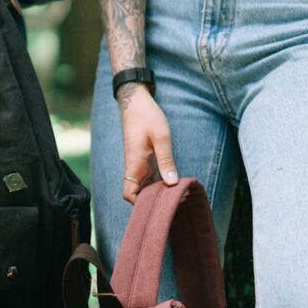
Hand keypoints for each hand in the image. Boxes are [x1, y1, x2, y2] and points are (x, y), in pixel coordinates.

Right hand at [118, 83, 178, 203]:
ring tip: (179, 193)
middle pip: (138, 194)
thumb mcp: (161, 137)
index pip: (129, 194)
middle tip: (178, 200)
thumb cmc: (147, 117)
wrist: (135, 102)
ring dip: (158, 191)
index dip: (140, 204)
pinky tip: (173, 182)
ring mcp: (137, 164)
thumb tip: (172, 183)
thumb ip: (166, 161)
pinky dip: (159, 182)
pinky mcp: (142, 159)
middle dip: (154, 201)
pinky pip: (148, 177)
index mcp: (134, 164)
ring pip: (144, 186)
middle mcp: (133, 167)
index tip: (160, 205)